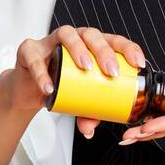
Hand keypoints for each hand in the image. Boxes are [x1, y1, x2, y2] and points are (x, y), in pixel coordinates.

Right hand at [9, 25, 145, 138]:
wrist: (27, 90)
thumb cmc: (59, 86)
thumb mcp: (77, 101)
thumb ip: (86, 113)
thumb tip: (89, 130)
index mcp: (90, 46)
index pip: (113, 40)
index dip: (127, 48)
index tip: (137, 63)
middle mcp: (73, 38)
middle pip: (91, 34)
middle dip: (104, 51)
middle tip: (111, 71)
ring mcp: (50, 41)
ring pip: (67, 33)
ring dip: (78, 48)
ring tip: (85, 68)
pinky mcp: (29, 50)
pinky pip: (35, 57)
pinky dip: (42, 72)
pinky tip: (49, 87)